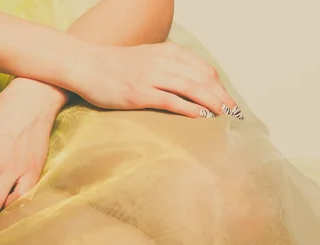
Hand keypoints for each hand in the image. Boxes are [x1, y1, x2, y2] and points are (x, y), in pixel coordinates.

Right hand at [69, 40, 244, 119]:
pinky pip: (172, 101)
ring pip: (192, 89)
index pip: (203, 69)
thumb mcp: (146, 58)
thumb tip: (187, 82)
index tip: (228, 101)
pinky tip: (202, 117)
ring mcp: (152, 77)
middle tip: (234, 113)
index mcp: (167, 52)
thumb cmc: (115, 66)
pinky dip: (190, 109)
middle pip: (203, 79)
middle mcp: (163, 61)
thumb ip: (167, 66)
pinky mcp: (140, 93)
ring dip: (213, 103)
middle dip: (222, 97)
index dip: (220, 87)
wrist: (85, 65)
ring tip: (225, 116)